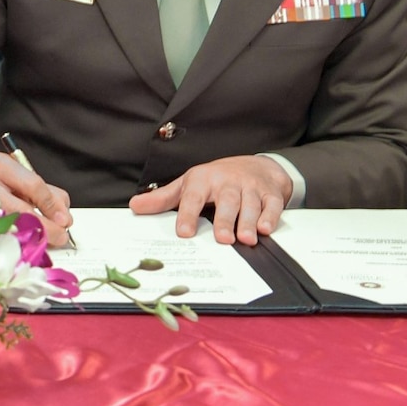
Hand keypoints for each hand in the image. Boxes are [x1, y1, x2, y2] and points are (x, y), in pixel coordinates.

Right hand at [0, 149, 73, 246]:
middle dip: (44, 228)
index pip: (33, 186)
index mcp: (0, 165)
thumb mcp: (17, 174)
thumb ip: (45, 193)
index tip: (64, 221)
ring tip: (39, 242)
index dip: (52, 207)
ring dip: (28, 239)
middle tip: (59, 237)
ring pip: (5, 229)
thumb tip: (64, 218)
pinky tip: (18, 246)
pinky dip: (9, 244)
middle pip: (19, 211)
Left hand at [128, 155, 292, 244]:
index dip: (187, 214)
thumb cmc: (216, 179)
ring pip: (250, 204)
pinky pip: (271, 205)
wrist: (255, 166)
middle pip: (226, 200)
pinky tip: (266, 229)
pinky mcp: (269, 193)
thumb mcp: (187, 184)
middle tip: (223, 239)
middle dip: (224, 220)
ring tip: (246, 239)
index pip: (193, 197)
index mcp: (203, 180)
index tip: (184, 233)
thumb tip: (135, 206)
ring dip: (248, 221)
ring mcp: (250, 187)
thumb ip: (163, 198)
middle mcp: (227, 182)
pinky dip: (270, 216)